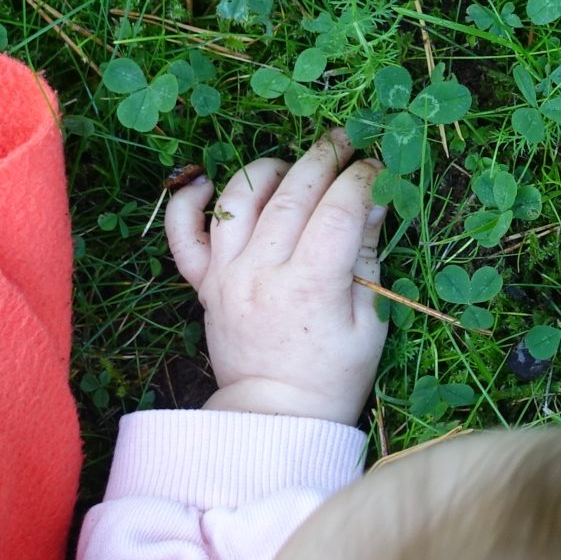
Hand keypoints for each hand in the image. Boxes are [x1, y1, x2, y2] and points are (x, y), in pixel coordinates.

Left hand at [168, 127, 388, 424]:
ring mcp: (226, 275)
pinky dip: (188, 202)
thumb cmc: (334, 374)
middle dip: (325, 159)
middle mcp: (262, 273)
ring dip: (269, 170)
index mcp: (311, 286)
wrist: (276, 415)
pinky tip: (209, 183)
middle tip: (346, 144)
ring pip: (240, 198)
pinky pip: (183, 234)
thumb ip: (367, 256)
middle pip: (294, 194)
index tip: (377, 167)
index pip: (339, 209)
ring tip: (294, 167)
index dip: (362, 179)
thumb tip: (376, 198)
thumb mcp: (371, 321)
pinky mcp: (203, 283)